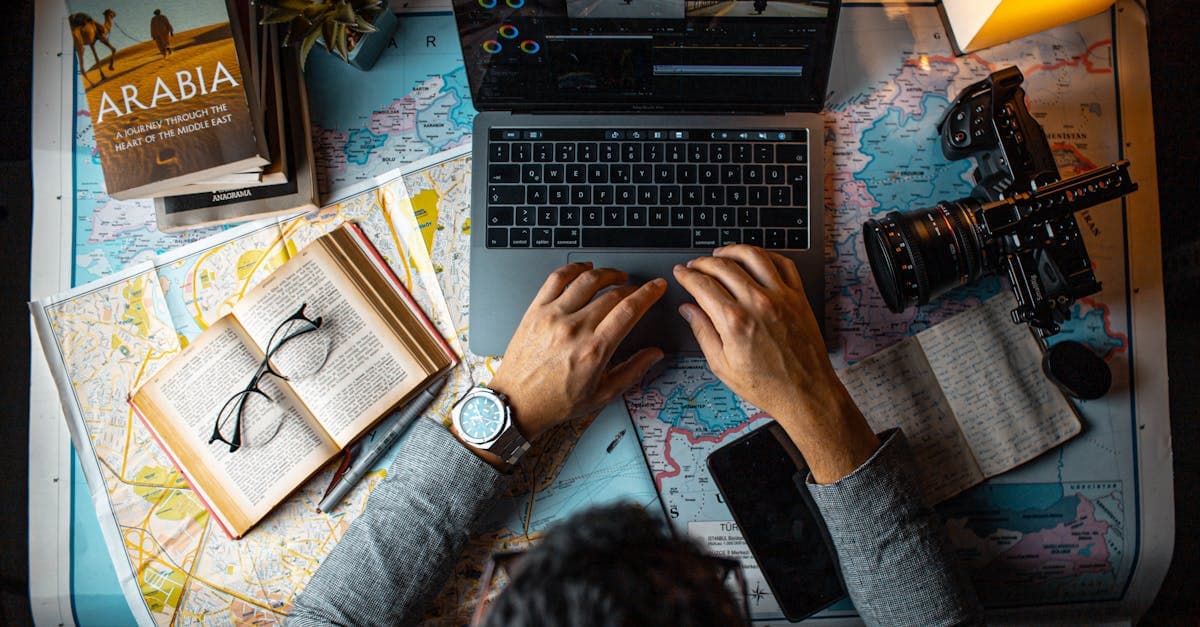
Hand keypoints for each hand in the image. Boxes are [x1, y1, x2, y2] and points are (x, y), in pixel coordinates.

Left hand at [487, 262, 665, 440]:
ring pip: (587, 280)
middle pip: (612, 294)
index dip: (648, 294)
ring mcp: (553, 316)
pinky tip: (584, 269)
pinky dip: (574, 268)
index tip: (657, 287)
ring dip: (607, 273)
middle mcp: (574, 329)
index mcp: (594, 350)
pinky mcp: (535, 311)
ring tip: (616, 276)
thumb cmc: (556, 401)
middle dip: (631, 288)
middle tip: (637, 290)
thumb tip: (655, 354)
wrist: (517, 402)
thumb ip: (633, 371)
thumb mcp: (602, 394)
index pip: (629, 310)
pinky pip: (556, 279)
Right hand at [673, 245, 877, 482]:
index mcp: (734, 321)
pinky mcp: (798, 297)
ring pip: (753, 256)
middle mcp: (757, 303)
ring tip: (721, 255)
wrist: (805, 392)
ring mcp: (781, 297)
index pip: (702, 285)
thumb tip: (688, 310)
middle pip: (723, 266)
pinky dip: (766, 255)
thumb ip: (702, 332)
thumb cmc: (766, 385)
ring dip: (732, 250)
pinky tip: (756, 259)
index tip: (681, 272)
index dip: (686, 275)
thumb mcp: (722, 365)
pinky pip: (783, 263)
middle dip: (703, 262)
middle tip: (695, 265)